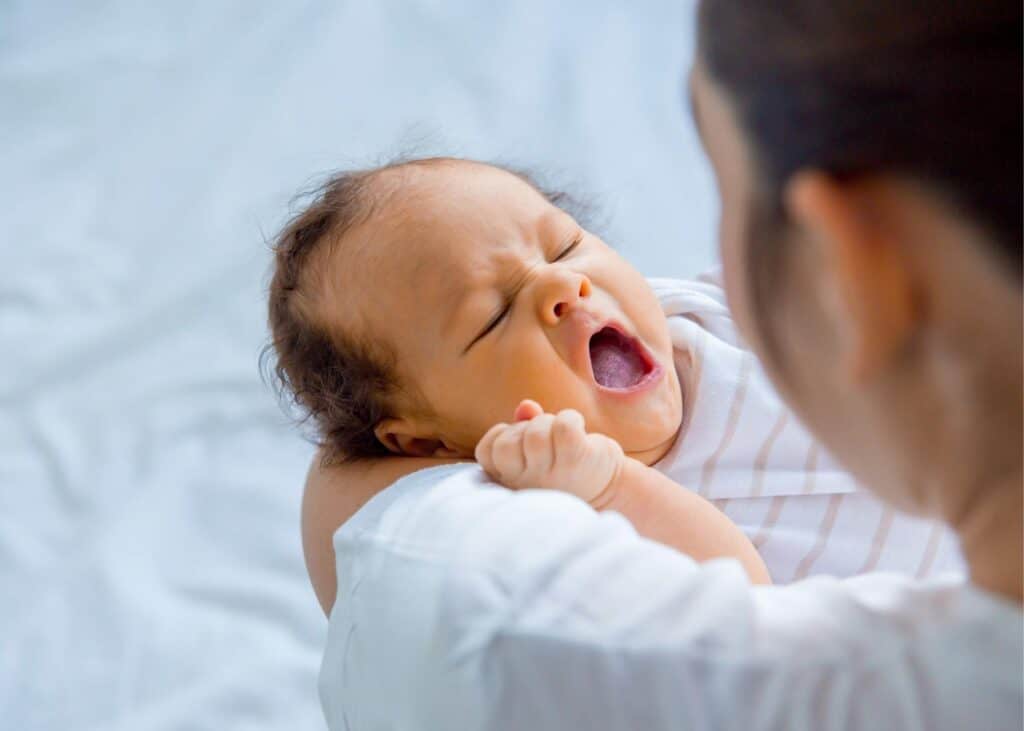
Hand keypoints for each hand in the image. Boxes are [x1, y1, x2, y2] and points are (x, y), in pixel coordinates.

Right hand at [474, 400, 624, 504]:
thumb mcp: (538, 452)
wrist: (610, 490)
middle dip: (523, 429)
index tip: (521, 443)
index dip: (500, 437)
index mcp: (512, 481)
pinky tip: (580, 431)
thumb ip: (524, 427)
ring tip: (562, 436)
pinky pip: (564, 425)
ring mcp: (552, 474)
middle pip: (506, 443)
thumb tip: (526, 407)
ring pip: (535, 432)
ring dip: (549, 422)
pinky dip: (571, 418)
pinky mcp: (577, 460)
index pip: (486, 452)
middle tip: (544, 439)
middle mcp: (528, 482)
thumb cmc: (565, 467)